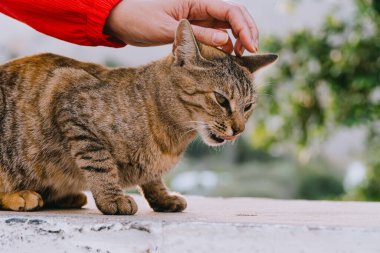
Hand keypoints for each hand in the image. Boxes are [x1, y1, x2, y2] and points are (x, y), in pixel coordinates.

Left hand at [104, 0, 258, 55]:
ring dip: (239, 38)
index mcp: (196, 0)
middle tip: (252, 52)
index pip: (230, 10)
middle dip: (248, 32)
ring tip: (241, 57)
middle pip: (235, 15)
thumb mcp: (166, 29)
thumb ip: (197, 35)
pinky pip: (216, 34)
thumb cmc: (139, 19)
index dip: (245, 28)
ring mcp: (199, 17)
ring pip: (228, 25)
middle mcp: (201, 7)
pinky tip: (228, 56)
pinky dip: (225, 44)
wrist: (121, 20)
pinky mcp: (194, 28)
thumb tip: (226, 41)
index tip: (250, 47)